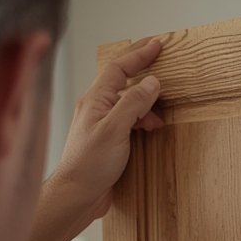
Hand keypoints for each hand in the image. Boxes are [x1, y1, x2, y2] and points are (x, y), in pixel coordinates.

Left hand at [53, 38, 164, 224]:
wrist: (77, 194)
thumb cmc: (90, 164)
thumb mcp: (116, 129)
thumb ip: (134, 102)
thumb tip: (152, 82)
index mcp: (95, 100)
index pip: (118, 68)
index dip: (138, 55)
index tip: (157, 45)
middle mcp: (97, 109)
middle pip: (122, 83)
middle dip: (143, 76)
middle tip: (162, 68)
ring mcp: (101, 125)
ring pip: (127, 104)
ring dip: (146, 105)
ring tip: (160, 116)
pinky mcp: (107, 142)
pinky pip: (128, 122)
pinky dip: (141, 122)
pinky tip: (149, 130)